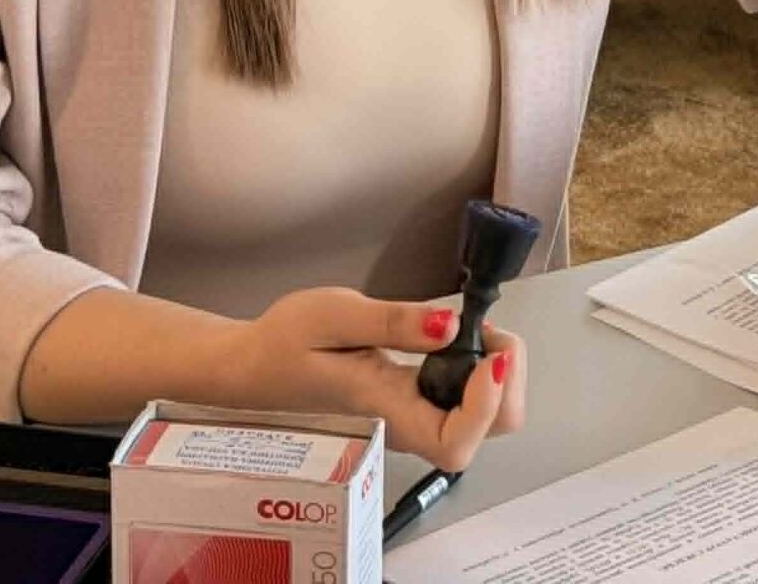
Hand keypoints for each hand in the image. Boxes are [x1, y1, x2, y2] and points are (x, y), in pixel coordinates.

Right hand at [212, 287, 524, 467]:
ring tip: (473, 331)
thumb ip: (393, 322)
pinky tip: (457, 338)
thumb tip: (449, 327)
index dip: (486, 405)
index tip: (488, 354)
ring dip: (497, 375)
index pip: (455, 442)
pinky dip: (479, 370)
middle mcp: (406, 425)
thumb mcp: (334, 316)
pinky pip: (464, 401)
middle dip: (506, 384)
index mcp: (386, 411)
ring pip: (482, 421)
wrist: (251, 367)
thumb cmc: (283, 345)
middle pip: (483, 435)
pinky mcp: (413, 404)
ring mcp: (412, 417)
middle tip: (487, 335)